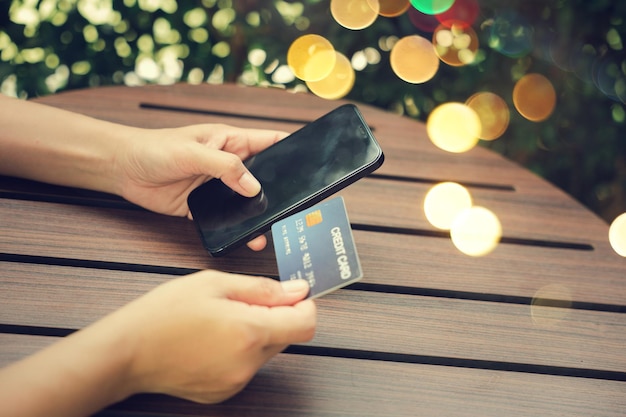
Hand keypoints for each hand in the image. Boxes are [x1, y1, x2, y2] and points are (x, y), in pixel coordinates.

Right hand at [104, 271, 314, 403]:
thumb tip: (297, 290)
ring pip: (265, 351)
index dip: (304, 305)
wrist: (126, 352)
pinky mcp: (223, 393)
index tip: (292, 294)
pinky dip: (240, 351)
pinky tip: (212, 340)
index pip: (305, 324)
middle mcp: (248, 363)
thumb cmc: (163, 313)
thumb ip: (262, 288)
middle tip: (242, 302)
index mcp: (249, 332)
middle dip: (275, 316)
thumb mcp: (213, 284)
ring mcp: (235, 382)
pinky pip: (246, 367)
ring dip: (255, 333)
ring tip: (220, 320)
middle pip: (286, 337)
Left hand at [112, 124, 285, 248]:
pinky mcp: (203, 207)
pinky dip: (236, 228)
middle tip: (292, 205)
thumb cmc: (154, 149)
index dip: (289, 149)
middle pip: (262, 177)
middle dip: (278, 189)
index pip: (269, 142)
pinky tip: (244, 236)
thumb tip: (253, 186)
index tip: (308, 160)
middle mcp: (227, 165)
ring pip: (246, 202)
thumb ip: (225, 166)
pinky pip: (225, 219)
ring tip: (269, 228)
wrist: (121, 169)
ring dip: (257, 213)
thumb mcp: (192, 152)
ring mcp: (216, 187)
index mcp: (230, 142)